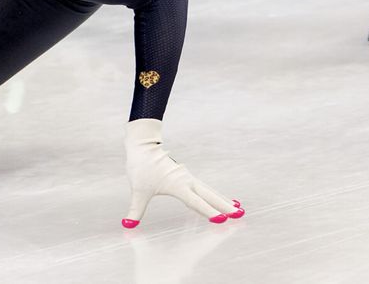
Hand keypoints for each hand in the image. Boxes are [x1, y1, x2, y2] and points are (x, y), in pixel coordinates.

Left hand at [123, 118, 243, 227]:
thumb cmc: (140, 166)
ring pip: (210, 191)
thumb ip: (135, 210)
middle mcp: (186, 181)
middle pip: (210, 196)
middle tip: (240, 215)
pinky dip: (215, 196)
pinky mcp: (186, 176)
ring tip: (238, 209)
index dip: (209, 212)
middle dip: (225, 207)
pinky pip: (204, 189)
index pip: (196, 202)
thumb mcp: (137, 190)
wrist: (143, 144)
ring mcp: (188, 178)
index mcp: (177, 185)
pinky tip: (223, 201)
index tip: (222, 220)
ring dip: (223, 201)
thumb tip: (127, 224)